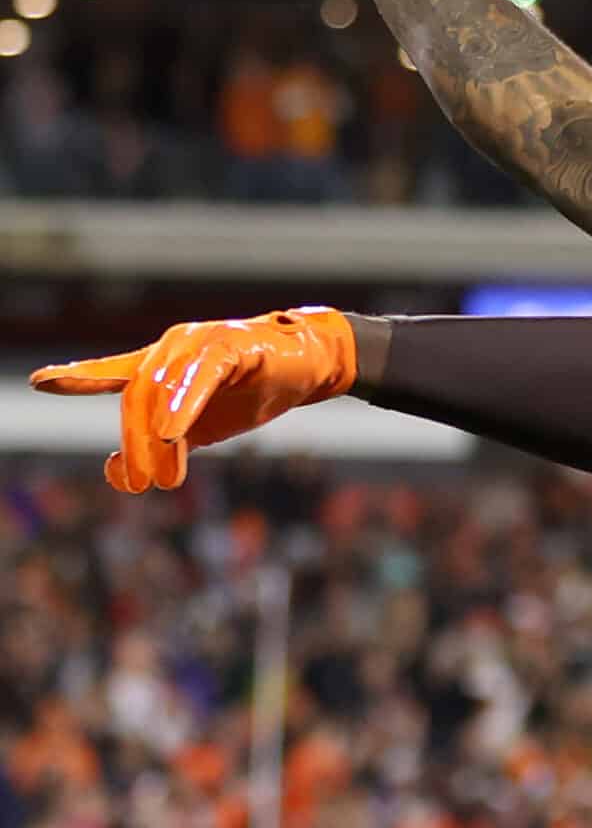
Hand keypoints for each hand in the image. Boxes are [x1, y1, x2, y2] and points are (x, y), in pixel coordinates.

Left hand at [31, 308, 358, 492]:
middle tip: (145, 485)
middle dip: (136, 446)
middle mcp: (172, 348)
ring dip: (157, 438)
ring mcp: (200, 342)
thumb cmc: (256, 391)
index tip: (42, 382)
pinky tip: (173, 432)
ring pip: (162, 390)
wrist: (314, 366)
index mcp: (161, 365)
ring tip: (164, 477)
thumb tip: (118, 473)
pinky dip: (183, 403)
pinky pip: (201, 374)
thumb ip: (159, 446)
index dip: (78, 377)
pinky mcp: (233, 345)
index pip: (112, 372)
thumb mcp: (201, 428)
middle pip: (136, 399)